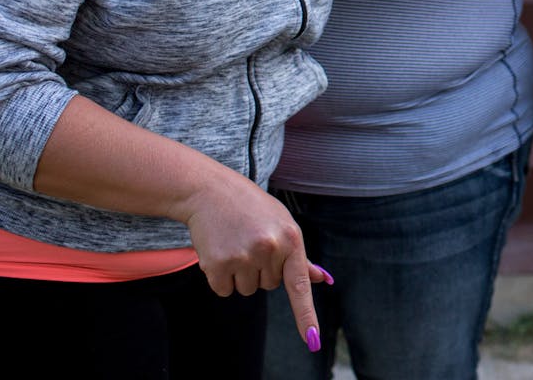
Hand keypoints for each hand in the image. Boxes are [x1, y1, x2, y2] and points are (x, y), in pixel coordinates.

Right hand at [181, 173, 329, 349]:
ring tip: (236, 243)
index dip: (306, 316)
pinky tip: (220, 252)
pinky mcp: (217, 264)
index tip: (312, 340)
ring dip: (241, 274)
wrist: (211, 191)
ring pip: (247, 290)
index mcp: (290, 238)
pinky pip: (224, 290)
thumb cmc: (252, 208)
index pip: (299, 285)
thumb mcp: (283, 224)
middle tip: (251, 241)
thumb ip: (299, 257)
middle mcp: (269, 249)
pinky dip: (221, 278)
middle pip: (269, 286)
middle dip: (261, 269)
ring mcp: (242, 257)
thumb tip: (321, 279)